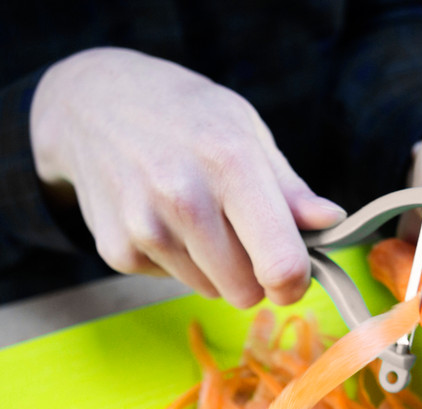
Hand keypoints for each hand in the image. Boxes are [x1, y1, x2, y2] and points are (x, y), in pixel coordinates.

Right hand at [30, 48, 344, 307]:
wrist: (90, 104)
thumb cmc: (183, 114)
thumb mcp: (244, 129)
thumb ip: (289, 187)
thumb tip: (331, 221)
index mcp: (230, 163)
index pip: (280, 263)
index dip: (295, 283)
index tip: (293, 277)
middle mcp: (184, 199)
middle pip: (246, 291)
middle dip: (253, 274)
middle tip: (241, 234)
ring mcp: (146, 228)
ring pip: (211, 289)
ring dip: (213, 265)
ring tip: (194, 213)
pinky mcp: (117, 251)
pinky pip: (172, 281)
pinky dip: (175, 260)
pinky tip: (160, 216)